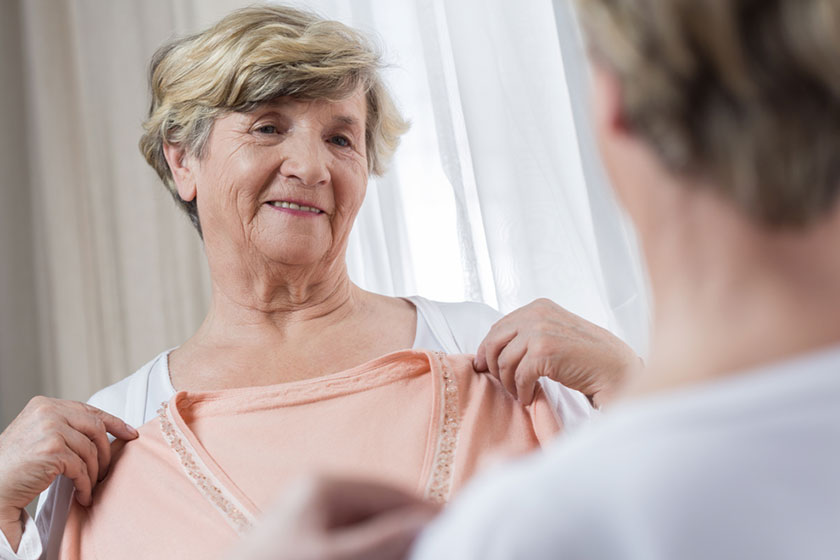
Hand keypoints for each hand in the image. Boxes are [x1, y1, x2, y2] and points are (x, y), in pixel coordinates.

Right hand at [0, 397, 137, 549]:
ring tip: (91, 486)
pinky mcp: (53, 450)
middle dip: (107, 451)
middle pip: (95, 427)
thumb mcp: (39, 435)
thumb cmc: (12, 466)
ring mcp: (51, 429)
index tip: (130, 433)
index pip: (88, 410)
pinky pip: (81, 469)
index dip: (113, 422)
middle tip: (108, 470)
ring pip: (90, 450)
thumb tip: (101, 433)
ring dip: (94, 473)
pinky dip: (86, 485)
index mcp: (45, 404)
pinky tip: (84, 495)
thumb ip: (64, 427)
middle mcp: (48, 411)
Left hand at [233, 478, 439, 559]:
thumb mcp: (334, 559)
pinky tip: (381, 559)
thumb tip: (429, 524)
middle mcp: (317, 493)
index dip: (428, 514)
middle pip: (381, 511)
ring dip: (390, 546)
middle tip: (435, 549)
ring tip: (413, 554)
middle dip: (408, 533)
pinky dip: (369, 553)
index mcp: (325, 485)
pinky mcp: (303, 541)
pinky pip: (349, 542)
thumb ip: (383, 541)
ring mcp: (309, 517)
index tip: (456, 535)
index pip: (394, 494)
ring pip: (367, 529)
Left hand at [474, 298, 638, 406]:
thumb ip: (528, 332)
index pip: (498, 327)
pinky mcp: (544, 352)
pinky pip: (519, 377)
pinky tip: (529, 397)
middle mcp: (536, 314)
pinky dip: (521, 391)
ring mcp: (539, 332)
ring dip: (509, 383)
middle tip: (502, 383)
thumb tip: (493, 348)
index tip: (485, 366)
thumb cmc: (585, 354)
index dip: (488, 349)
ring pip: (504, 362)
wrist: (614, 367)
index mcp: (537, 306)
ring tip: (519, 392)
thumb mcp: (554, 331)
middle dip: (493, 366)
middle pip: (495, 342)